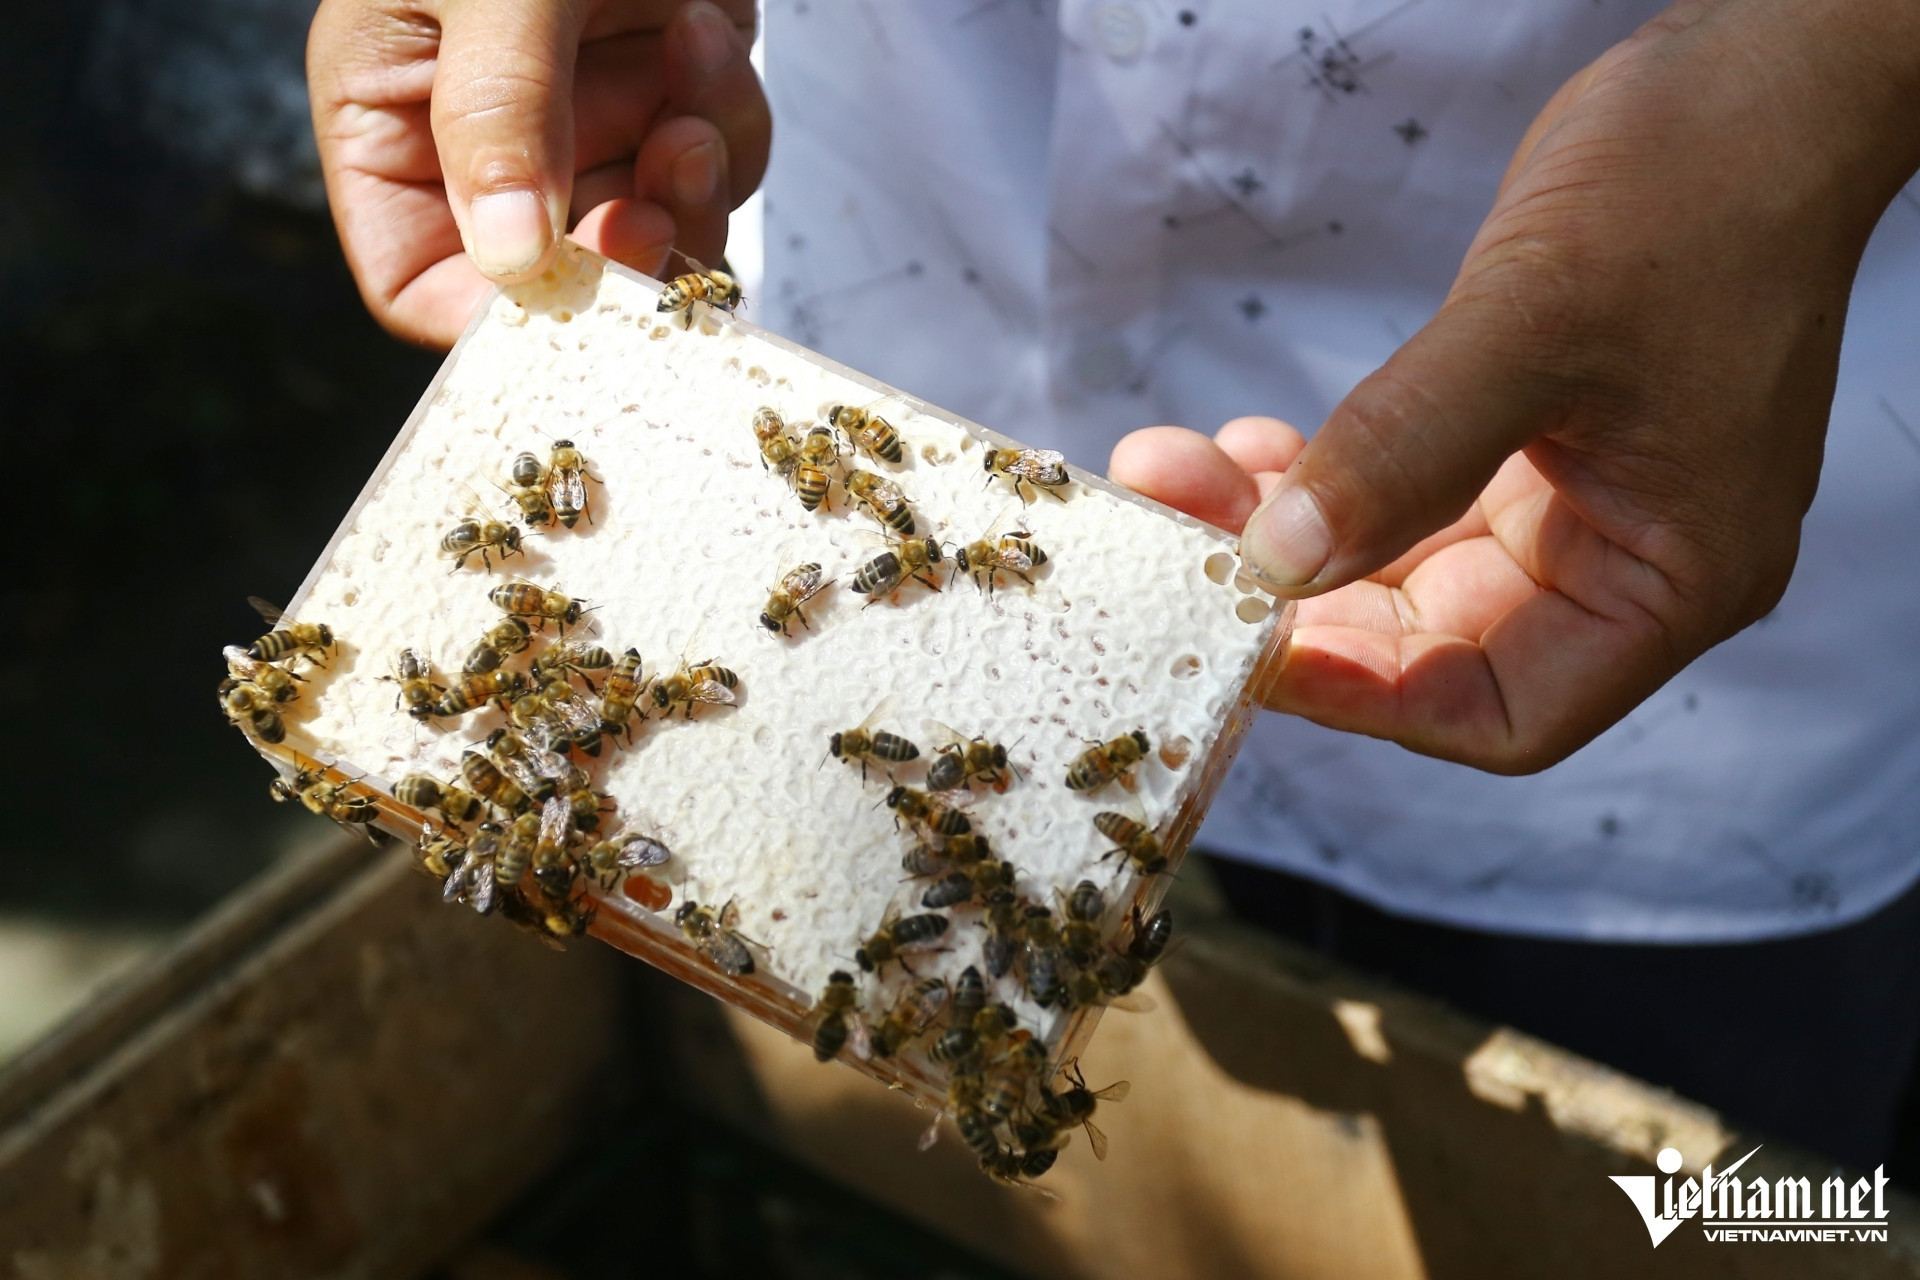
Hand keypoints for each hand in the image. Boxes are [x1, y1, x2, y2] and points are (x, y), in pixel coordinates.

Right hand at [309, 0, 769, 346]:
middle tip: (659, 209)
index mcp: (394, 118)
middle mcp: (489, 140)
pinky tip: (702, 25)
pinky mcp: (669, 89)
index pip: (423, 282)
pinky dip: (728, 113)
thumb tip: (514, 262)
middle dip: (627, 253)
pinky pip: (717, 160)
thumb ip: (499, 114)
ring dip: (695, 179)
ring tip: (687, 73)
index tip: (574, 301)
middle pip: (562, 280)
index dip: (498, 319)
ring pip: (657, 231)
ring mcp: (587, 118)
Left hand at [1112, 0, 1919, 772]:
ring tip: (1176, 470)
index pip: (1500, 711)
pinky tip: (1248, 447)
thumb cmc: (1699, 186)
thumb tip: (1283, 556)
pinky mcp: (1523, 448)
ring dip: (1281, 526)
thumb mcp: (1538, 320)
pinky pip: (1398, 496)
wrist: (1753, 80)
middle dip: (1290, 593)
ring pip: (1392, 567)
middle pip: (1423, 641)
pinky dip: (1321, 478)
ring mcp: (1569, 507)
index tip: (1248, 641)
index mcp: (1671, 579)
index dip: (1368, 693)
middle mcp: (1620, 564)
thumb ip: (1409, 446)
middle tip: (1171, 535)